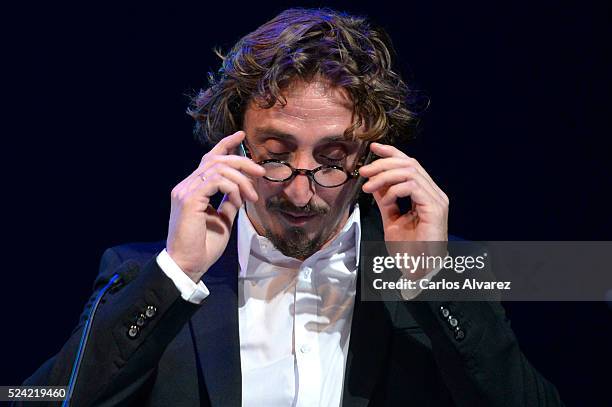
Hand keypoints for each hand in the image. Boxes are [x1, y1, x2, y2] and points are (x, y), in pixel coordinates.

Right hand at [166, 131, 264, 281]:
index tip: (241, 136)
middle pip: (216, 159)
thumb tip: (241, 191)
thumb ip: (229, 202)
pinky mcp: (189, 199)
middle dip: (242, 161)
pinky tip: (239, 200)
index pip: (208, 159)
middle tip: (261, 171)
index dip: (225, 144)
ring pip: (218, 168)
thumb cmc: (203, 246)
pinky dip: (232, 187)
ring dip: (241, 179)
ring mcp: (185, 191)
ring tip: (253, 196)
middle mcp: (186, 186)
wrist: (189, 265)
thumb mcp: (223, 219)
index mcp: (192, 189)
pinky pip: (216, 181)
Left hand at [359, 143, 448, 276]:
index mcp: (426, 193)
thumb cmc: (408, 249)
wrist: (419, 268)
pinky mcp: (435, 207)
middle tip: (364, 171)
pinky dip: (394, 189)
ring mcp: (436, 199)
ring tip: (367, 186)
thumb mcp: (391, 219)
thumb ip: (386, 199)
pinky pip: (412, 186)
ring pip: (410, 171)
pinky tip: (384, 199)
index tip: (373, 148)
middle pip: (409, 163)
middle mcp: (434, 193)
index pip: (410, 164)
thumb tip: (374, 182)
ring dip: (384, 176)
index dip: (392, 153)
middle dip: (383, 163)